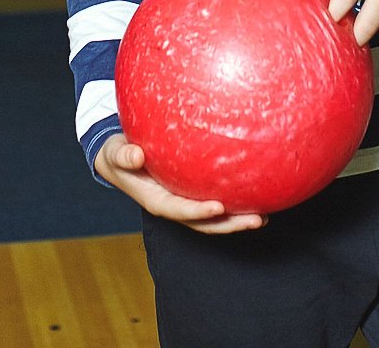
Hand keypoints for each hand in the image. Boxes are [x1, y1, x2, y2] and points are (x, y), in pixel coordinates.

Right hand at [93, 134, 265, 233]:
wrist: (122, 156)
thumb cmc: (119, 154)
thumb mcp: (115, 153)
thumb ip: (123, 156)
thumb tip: (135, 156)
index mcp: (156, 200)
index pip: (179, 210)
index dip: (198, 212)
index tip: (218, 208)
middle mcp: (174, 205)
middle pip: (204, 222)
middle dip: (230, 224)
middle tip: (256, 220)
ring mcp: (185, 201)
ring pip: (214, 217)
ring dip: (238, 220)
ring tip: (264, 217)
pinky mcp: (193, 192)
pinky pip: (216, 200)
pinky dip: (235, 203)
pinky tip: (256, 196)